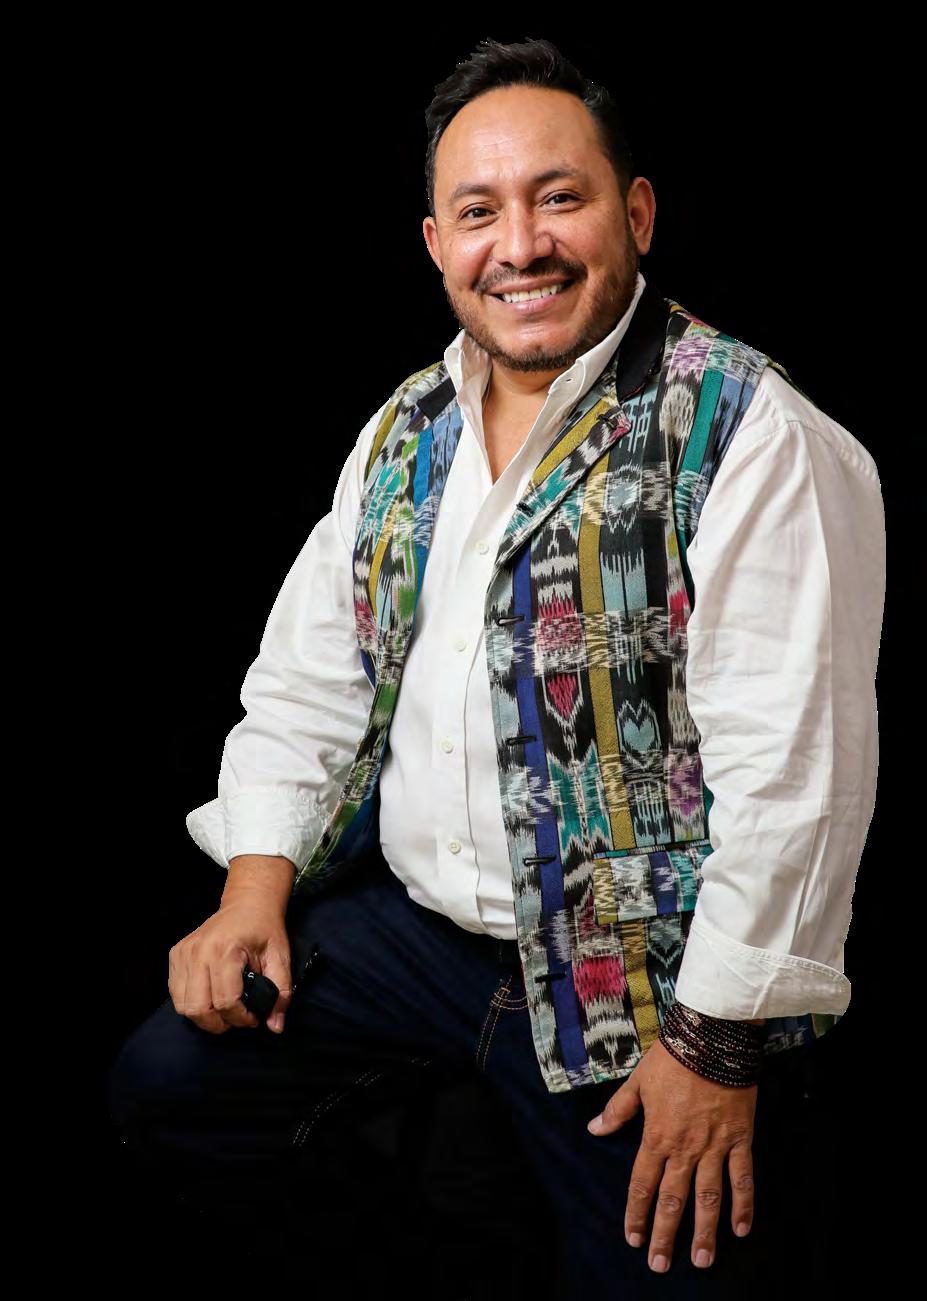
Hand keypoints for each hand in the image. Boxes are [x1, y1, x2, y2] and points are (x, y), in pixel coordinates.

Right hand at [167, 897, 292, 1034]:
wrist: (247, 903)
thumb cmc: (264, 929)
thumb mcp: (280, 957)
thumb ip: (281, 992)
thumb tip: (275, 1026)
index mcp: (225, 950)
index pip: (225, 1001)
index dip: (241, 1018)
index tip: (254, 1018)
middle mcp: (199, 951)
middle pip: (199, 1008)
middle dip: (219, 1023)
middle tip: (236, 1019)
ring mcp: (183, 953)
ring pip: (183, 1005)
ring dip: (204, 1016)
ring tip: (223, 1011)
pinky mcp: (176, 955)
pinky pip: (176, 992)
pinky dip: (191, 1003)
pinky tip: (209, 997)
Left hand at [586, 1037, 757, 1272]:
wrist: (711, 1038)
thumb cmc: (672, 1058)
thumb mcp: (638, 1082)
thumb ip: (618, 1110)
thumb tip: (594, 1130)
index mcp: (657, 1136)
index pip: (642, 1184)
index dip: (636, 1213)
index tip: (632, 1238)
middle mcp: (685, 1148)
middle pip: (673, 1199)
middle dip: (665, 1234)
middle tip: (660, 1264)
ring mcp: (715, 1146)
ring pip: (708, 1197)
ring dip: (704, 1231)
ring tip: (701, 1260)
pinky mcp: (740, 1139)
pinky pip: (742, 1178)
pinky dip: (743, 1204)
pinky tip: (741, 1229)